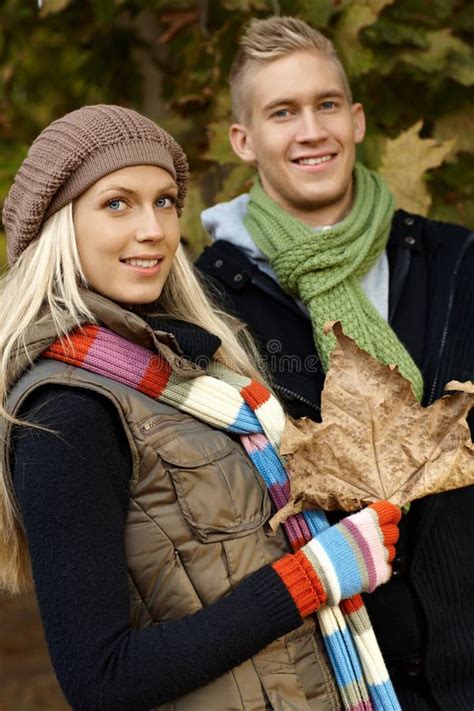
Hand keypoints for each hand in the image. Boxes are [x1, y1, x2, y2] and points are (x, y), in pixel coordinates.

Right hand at [272, 501, 400, 615]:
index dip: (393, 514)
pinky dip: (381, 569)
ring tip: (368, 557)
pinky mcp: (379, 574)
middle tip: (377, 540)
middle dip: (387, 535)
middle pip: (394, 532)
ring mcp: (379, 556)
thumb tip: (370, 523)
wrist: (318, 572)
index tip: (393, 517)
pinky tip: (369, 570)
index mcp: (364, 521)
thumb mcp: (340, 528)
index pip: (390, 512)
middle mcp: (375, 536)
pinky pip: (388, 569)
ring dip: (383, 553)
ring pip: (391, 551)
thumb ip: (359, 526)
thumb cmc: (323, 549)